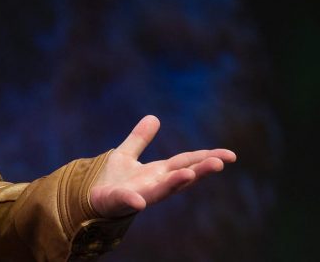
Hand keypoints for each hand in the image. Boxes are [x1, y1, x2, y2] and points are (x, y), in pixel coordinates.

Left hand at [89, 115, 235, 218]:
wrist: (90, 200)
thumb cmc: (112, 180)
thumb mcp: (125, 154)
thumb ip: (139, 139)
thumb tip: (153, 117)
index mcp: (158, 172)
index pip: (187, 162)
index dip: (207, 157)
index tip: (230, 155)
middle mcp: (154, 184)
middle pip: (181, 175)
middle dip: (200, 169)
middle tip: (220, 163)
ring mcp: (139, 194)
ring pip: (161, 190)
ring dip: (175, 183)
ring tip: (190, 175)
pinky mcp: (118, 202)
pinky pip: (127, 202)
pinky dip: (134, 201)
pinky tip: (139, 202)